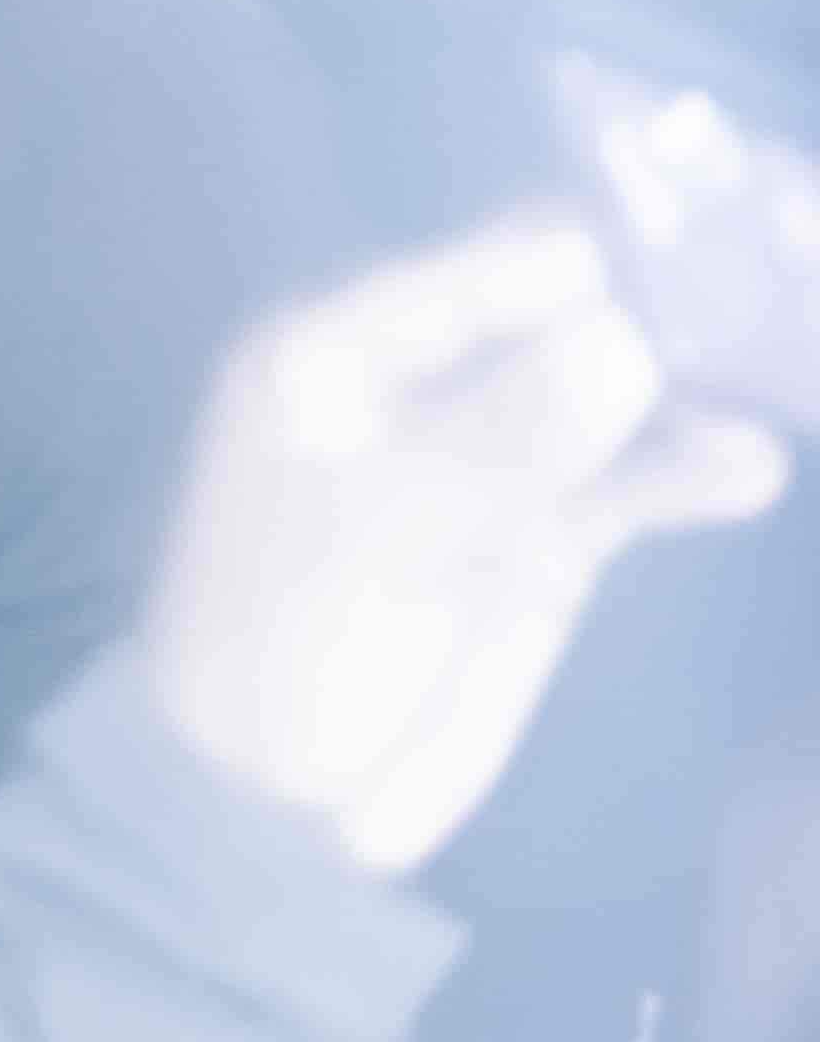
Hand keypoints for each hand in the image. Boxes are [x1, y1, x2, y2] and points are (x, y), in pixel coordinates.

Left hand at [140, 208, 789, 874]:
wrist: (274, 803)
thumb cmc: (279, 642)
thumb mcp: (376, 532)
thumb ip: (500, 440)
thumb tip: (621, 340)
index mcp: (345, 344)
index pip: (492, 266)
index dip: (601, 248)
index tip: (713, 237)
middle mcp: (425, 380)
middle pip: (567, 314)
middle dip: (668, 302)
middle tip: (780, 278)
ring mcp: (495, 456)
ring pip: (615, 394)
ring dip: (698, 382)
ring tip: (790, 355)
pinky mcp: (547, 534)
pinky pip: (631, 479)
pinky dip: (690, 466)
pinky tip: (748, 465)